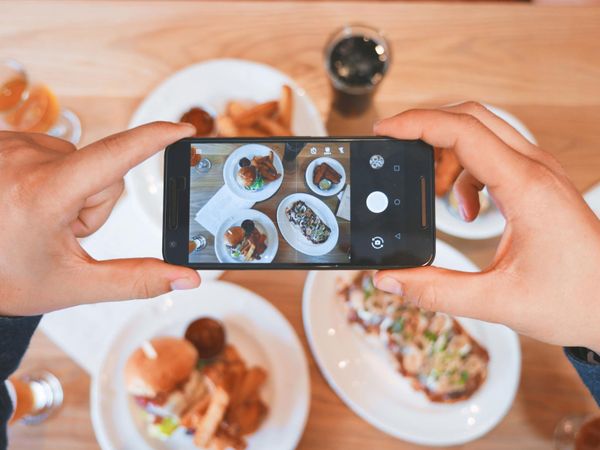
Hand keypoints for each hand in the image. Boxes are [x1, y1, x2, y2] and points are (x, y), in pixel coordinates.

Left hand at [0, 122, 200, 315]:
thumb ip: (138, 280)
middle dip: (96, 203)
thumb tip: (186, 279)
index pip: (114, 156)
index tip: (184, 129)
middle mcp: (22, 159)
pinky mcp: (3, 141)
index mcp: (42, 194)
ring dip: (74, 190)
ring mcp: (8, 145)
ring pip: (80, 162)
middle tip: (61, 231)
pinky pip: (54, 153)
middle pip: (103, 170)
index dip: (155, 139)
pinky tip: (27, 200)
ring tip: (40, 217)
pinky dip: (53, 177)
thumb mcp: (75, 284)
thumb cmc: (8, 279)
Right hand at [373, 102, 599, 352]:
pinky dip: (465, 172)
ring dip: (446, 152)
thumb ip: (436, 290)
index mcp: (525, 188)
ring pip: (482, 133)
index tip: (385, 131)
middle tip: (396, 150)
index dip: (417, 124)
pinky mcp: (537, 183)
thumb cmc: (577, 300)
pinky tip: (466, 209)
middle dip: (426, 128)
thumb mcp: (498, 302)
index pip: (463, 131)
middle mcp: (534, 170)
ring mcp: (538, 173)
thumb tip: (389, 279)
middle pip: (471, 118)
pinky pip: (492, 156)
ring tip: (432, 191)